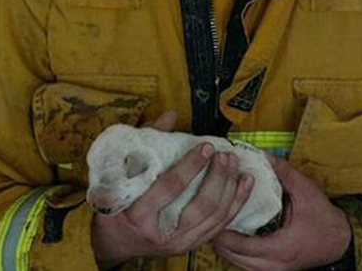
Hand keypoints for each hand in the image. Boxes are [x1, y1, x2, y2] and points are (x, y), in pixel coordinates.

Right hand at [91, 111, 254, 267]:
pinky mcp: (192, 246)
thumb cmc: (116, 205)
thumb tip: (170, 116)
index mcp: (137, 216)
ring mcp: (180, 244)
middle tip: (224, 155)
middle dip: (218, 178)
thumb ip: (145, 144)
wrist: (117, 242)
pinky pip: (221, 225)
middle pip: (201, 206)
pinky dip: (236, 202)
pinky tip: (245, 183)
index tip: (206, 147)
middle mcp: (161, 235)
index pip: (169, 189)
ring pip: (215, 216)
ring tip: (235, 164)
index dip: (190, 166)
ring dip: (230, 187)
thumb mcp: (120, 176)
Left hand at [212, 156, 351, 270]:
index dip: (222, 229)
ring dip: (224, 245)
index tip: (213, 212)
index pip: (239, 245)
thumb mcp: (307, 192)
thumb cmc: (325, 221)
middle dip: (217, 236)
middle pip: (230, 256)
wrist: (339, 241)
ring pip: (234, 262)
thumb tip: (265, 156)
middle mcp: (272, 266)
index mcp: (280, 248)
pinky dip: (234, 250)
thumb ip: (285, 174)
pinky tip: (233, 235)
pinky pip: (243, 264)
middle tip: (211, 214)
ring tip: (218, 222)